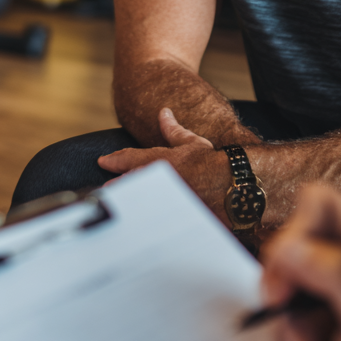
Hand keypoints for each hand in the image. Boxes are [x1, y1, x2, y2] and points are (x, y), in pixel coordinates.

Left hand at [98, 108, 229, 214]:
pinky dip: (145, 222)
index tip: (103, 162)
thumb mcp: (192, 142)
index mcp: (161, 161)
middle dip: (116, 187)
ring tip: (117, 207)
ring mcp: (165, 201)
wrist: (237, 187)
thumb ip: (172, 130)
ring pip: (137, 204)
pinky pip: (153, 222)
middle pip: (129, 185)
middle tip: (104, 191)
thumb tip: (163, 113)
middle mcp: (159, 181)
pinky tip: (138, 227)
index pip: (130, 159)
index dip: (114, 160)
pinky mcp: (173, 219)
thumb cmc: (216, 163)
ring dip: (127, 204)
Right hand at [260, 184, 340, 340]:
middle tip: (287, 314)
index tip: (287, 279)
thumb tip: (292, 245)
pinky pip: (289, 316)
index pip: (324, 206)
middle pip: (299, 242)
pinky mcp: (328, 326)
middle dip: (289, 287)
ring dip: (291, 326)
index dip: (297, 235)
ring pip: (288, 282)